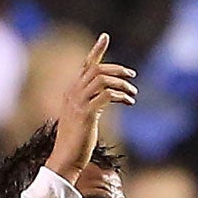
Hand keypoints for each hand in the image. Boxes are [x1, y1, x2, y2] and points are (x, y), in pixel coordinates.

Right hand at [45, 33, 135, 184]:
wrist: (65, 161)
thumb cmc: (74, 143)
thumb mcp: (81, 118)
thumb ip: (90, 103)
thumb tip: (107, 95)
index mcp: (70, 93)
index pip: (84, 66)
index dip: (96, 50)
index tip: (105, 36)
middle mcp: (72, 95)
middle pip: (97, 69)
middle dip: (118, 70)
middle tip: (132, 76)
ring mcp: (78, 104)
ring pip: (102, 79)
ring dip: (122, 84)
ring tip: (132, 94)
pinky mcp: (86, 114)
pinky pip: (106, 95)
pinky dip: (120, 96)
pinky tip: (128, 102)